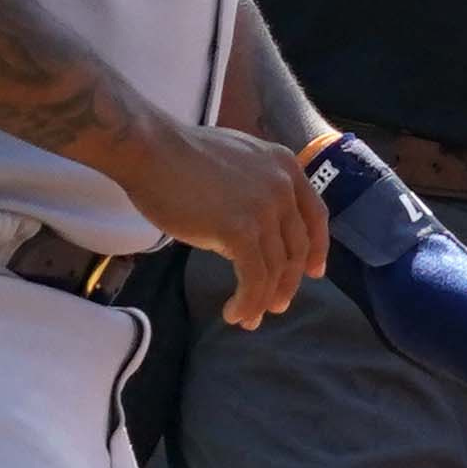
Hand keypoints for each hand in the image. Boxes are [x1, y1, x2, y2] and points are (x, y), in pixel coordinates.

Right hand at [128, 123, 325, 326]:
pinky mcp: (240, 231)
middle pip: (297, 246)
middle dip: (288, 281)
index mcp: (285, 166)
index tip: (314, 272)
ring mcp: (264, 210)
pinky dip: (248, 301)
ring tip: (250, 318)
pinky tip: (235, 313)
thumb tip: (252, 222)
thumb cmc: (177, 155)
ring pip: (275, 267)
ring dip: (264, 299)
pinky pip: (254, 278)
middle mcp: (283, 187)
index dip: (317, 248)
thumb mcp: (235, 161)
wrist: (149, 149)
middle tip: (277, 305)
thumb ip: (253, 186)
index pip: (314, 215)